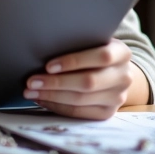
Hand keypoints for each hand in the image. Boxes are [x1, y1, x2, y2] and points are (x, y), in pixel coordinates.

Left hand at [23, 38, 143, 119]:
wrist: (114, 71)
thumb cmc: (94, 49)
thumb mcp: (92, 40)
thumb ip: (77, 42)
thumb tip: (43, 46)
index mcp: (122, 53)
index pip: (101, 57)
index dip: (74, 61)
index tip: (48, 65)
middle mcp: (124, 76)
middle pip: (88, 82)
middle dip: (56, 82)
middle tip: (31, 81)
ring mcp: (118, 97)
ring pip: (81, 100)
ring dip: (52, 96)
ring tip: (30, 92)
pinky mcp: (108, 113)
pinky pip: (79, 113)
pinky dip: (58, 107)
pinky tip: (42, 100)